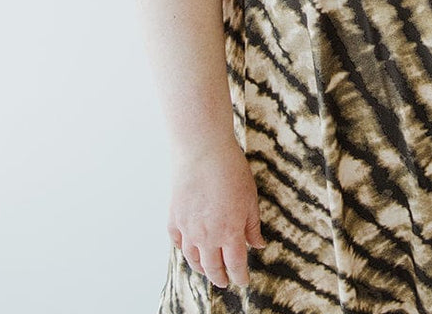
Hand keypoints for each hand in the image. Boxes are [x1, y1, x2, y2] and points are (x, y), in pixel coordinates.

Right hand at [167, 136, 265, 287]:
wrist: (202, 150)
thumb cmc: (230, 169)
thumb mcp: (250, 197)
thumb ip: (252, 224)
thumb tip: (257, 244)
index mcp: (230, 232)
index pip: (235, 265)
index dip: (240, 276)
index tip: (244, 281)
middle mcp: (207, 236)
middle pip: (213, 267)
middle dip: (220, 277)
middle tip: (225, 281)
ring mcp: (188, 229)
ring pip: (193, 259)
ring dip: (201, 268)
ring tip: (207, 270)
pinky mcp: (174, 218)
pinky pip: (178, 242)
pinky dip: (184, 249)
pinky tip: (188, 249)